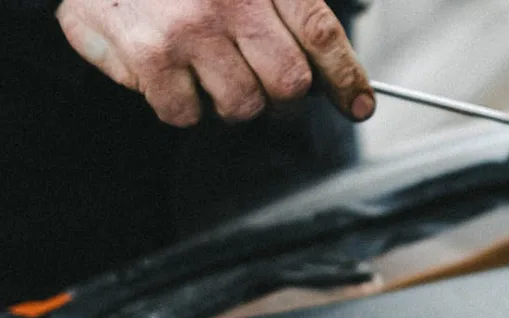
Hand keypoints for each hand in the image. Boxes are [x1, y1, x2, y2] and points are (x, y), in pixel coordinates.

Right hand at [56, 0, 374, 126]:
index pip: (321, 36)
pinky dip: (181, 104)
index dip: (346, 79)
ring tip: (205, 69)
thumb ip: (287, 13)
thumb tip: (328, 74)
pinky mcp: (149, 54)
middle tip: (260, 83)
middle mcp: (231, 1)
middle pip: (289, 84)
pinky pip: (187, 114)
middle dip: (280, 96)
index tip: (359, 106)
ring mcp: (190, 29)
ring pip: (243, 106)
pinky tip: (169, 73)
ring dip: (229, 100)